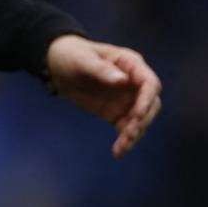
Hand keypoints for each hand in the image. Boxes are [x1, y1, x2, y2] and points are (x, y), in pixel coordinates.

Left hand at [44, 34, 161, 157]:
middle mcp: (133, 83)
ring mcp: (127, 100)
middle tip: (129, 133)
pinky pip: (127, 129)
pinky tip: (118, 151)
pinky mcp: (118, 113)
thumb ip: (100, 69)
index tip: (137, 114)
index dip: (147, 100)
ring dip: (135, 134)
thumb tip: (122, 80)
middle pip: (151, 105)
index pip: (150, 83)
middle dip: (143, 120)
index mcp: (130, 64)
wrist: (57, 66)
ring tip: (121, 147)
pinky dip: (125, 141)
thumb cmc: (71, 54)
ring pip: (141, 120)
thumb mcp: (81, 59)